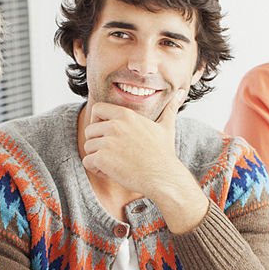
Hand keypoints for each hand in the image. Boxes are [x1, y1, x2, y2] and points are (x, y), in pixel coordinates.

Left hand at [82, 99, 207, 232]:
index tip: (107, 134)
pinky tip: (112, 172)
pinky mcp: (102, 158)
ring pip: (88, 147)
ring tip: (115, 164)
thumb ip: (170, 109)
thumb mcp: (166, 127)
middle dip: (97, 143)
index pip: (97, 109)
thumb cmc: (164, 154)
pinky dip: (96, 169)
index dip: (98, 121)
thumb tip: (181, 93)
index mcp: (125, 115)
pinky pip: (87, 162)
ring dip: (97, 157)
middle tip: (114, 154)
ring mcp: (107, 141)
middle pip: (90, 130)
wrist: (163, 176)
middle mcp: (115, 125)